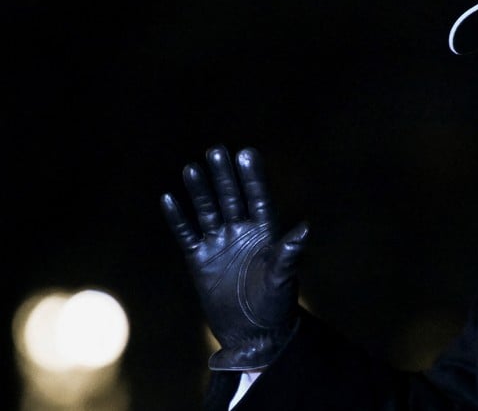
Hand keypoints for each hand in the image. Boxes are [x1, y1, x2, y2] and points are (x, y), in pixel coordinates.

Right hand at [160, 144, 308, 370]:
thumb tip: (305, 228)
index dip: (253, 177)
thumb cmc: (276, 304)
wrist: (253, 332)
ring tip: (192, 167)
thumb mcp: (283, 278)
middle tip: (217, 150)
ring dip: (200, 190)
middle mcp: (242, 231)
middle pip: (231, 197)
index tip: (246, 152)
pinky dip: (177, 217)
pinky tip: (168, 197)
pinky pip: (187, 233)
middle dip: (224, 175)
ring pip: (207, 210)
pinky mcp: (200, 259)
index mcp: (266, 232)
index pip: (259, 198)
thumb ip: (289, 252)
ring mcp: (220, 243)